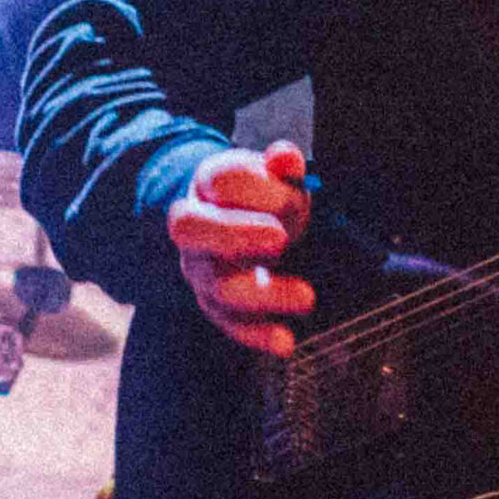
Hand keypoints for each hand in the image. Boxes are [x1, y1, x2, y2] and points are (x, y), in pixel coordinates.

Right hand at [166, 139, 313, 356]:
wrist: (243, 222)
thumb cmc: (265, 197)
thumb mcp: (279, 176)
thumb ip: (284, 166)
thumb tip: (285, 156)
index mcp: (211, 183)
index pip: (220, 181)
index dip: (253, 189)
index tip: (289, 198)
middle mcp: (196, 225)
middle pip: (191, 229)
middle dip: (236, 234)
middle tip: (281, 239)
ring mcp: (200, 266)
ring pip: (215, 284)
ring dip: (263, 293)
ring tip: (307, 297)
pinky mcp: (214, 302)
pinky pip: (227, 322)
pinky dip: (257, 334)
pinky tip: (285, 342)